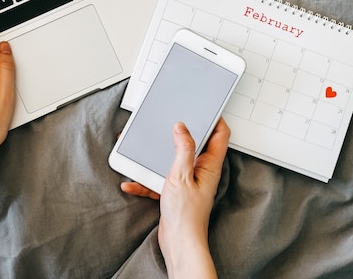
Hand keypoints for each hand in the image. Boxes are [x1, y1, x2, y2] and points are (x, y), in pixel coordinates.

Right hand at [121, 119, 229, 277]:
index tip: (205, 107)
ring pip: (171, 162)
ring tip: (140, 152)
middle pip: (193, 145)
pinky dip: (145, 180)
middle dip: (177, 134)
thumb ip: (182, 149)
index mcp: (209, 165)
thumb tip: (182, 127)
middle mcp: (201, 171)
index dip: (215, 118)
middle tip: (167, 122)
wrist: (178, 244)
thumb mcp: (181, 175)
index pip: (220, 134)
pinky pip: (158, 179)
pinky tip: (132, 182)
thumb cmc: (186, 215)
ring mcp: (188, 182)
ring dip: (154, 158)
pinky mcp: (175, 192)